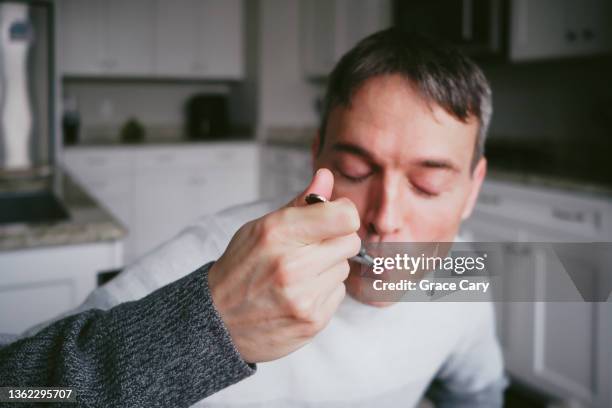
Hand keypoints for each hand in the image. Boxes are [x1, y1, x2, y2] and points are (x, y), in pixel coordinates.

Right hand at [208, 168, 360, 362]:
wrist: (218, 321)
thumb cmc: (240, 268)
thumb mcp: (260, 227)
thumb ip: (299, 203)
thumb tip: (327, 177)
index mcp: (277, 234)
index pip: (344, 216)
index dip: (342, 213)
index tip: (332, 217)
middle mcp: (292, 266)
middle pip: (350, 241)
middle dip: (336, 240)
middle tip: (310, 247)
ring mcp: (303, 297)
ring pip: (344, 268)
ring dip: (328, 267)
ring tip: (299, 273)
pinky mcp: (312, 321)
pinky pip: (339, 293)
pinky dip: (324, 291)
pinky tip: (300, 293)